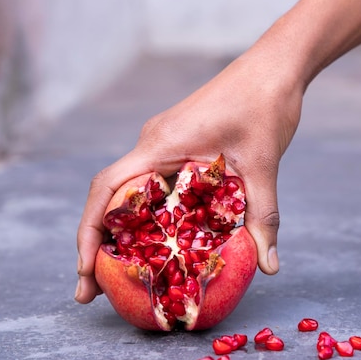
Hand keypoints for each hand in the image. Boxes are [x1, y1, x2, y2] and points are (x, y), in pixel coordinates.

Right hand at [75, 52, 302, 302]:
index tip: (86, 270)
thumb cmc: (265, 106)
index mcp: (161, 144)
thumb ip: (262, 216)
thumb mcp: (262, 165)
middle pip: (108, 198)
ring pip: (127, 192)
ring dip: (119, 231)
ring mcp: (163, 143)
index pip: (106, 189)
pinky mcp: (178, 145)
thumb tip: (268, 267)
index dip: (89, 232)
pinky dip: (144, 215)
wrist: (274, 68)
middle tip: (95, 291)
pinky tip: (155, 241)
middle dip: (97, 244)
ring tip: (118, 275)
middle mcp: (152, 143)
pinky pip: (149, 184)